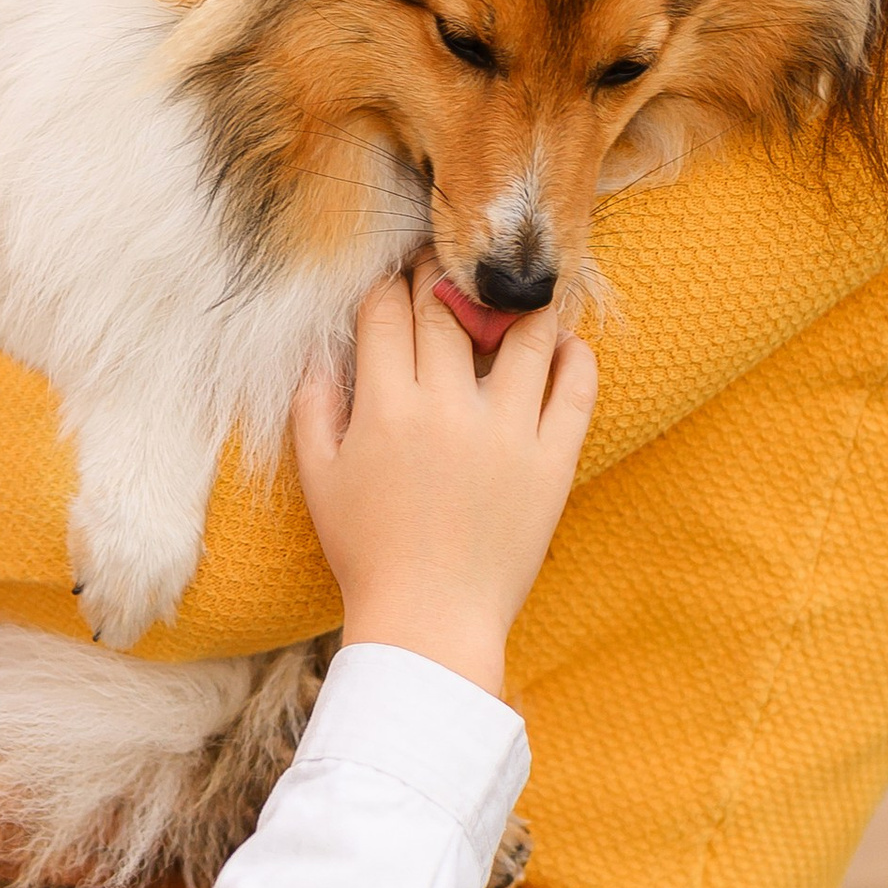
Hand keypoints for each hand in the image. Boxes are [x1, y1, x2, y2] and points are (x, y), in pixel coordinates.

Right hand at [291, 272, 595, 694]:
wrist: (428, 621)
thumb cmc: (366, 552)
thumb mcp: (318, 478)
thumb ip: (312, 405)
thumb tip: (322, 349)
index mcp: (385, 409)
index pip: (388, 311)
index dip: (389, 283)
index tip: (395, 277)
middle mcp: (448, 410)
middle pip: (448, 308)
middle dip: (442, 275)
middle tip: (446, 266)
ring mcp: (506, 433)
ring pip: (523, 332)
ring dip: (516, 302)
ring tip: (512, 296)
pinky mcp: (551, 461)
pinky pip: (575, 387)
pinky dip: (572, 354)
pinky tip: (562, 344)